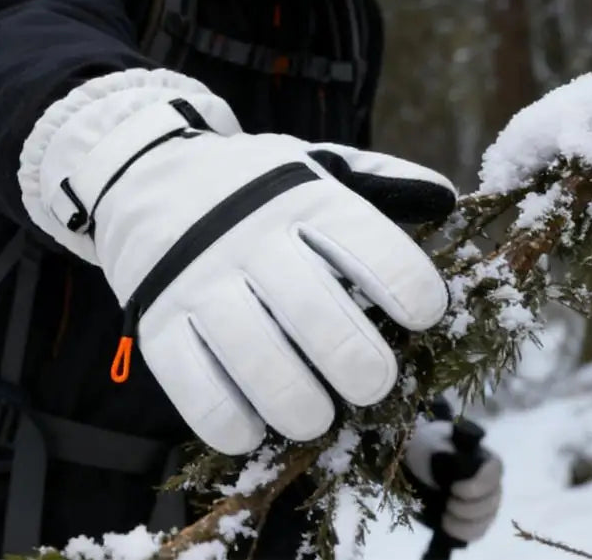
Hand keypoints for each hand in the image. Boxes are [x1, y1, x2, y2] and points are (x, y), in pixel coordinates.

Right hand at [20, 70, 456, 454]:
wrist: (143, 176)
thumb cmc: (248, 186)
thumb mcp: (310, 165)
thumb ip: (379, 180)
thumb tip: (448, 202)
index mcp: (303, 197)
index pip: (377, 254)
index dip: (415, 295)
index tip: (421, 316)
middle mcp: (250, 238)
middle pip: (325, 324)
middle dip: (366, 372)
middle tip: (370, 380)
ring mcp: (197, 282)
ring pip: (266, 371)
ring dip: (307, 411)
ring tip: (316, 411)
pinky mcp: (157, 323)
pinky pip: (202, 398)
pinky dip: (238, 427)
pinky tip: (254, 421)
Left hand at [405, 416, 503, 543]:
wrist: (418, 466)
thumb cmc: (428, 449)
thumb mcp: (430, 443)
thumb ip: (441, 449)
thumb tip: (450, 457)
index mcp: (484, 458)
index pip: (494, 471)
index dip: (477, 484)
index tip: (454, 488)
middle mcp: (491, 482)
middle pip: (492, 501)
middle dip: (468, 507)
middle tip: (447, 503)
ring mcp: (487, 503)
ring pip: (486, 519)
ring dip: (464, 522)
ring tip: (445, 516)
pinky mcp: (477, 520)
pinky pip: (478, 531)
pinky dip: (462, 532)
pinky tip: (447, 525)